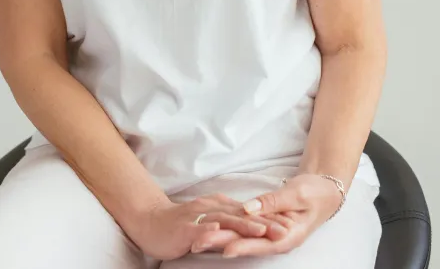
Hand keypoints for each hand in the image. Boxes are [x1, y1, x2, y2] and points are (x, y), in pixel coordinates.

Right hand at [128, 191, 274, 260]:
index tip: (289, 224)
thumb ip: (226, 220)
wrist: (151, 222)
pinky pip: (201, 228)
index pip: (248, 213)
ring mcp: (199, 216)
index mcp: (219, 206)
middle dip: (264, 222)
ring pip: (225, 220)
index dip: (268, 218)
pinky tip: (222, 233)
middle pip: (242, 215)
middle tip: (285, 228)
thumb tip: (246, 222)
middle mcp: (211, 207)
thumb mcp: (209, 219)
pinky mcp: (186, 227)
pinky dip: (212, 231)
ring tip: (262, 229)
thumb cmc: (180, 224)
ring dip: (244, 225)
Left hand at [189, 174, 343, 258]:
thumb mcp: (297, 194)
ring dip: (220, 237)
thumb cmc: (314, 192)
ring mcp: (269, 231)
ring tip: (198, 239)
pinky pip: (244, 226)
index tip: (224, 249)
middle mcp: (276, 238)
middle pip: (246, 242)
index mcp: (288, 235)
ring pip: (242, 236)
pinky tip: (212, 229)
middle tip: (198, 243)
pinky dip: (229, 227)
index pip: (262, 244)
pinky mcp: (263, 222)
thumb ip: (273, 202)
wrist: (323, 189)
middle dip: (222, 243)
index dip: (243, 247)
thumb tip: (249, 208)